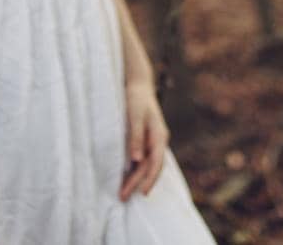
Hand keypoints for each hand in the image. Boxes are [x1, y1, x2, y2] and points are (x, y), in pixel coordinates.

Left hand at [119, 80, 168, 200]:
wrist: (137, 84)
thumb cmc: (136, 98)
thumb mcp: (135, 116)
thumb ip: (135, 137)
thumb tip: (136, 160)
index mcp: (159, 136)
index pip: (157, 163)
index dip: (150, 179)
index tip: (142, 193)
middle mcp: (157, 141)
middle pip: (149, 167)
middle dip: (137, 183)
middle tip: (122, 197)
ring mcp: (151, 141)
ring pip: (145, 165)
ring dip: (135, 178)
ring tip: (122, 192)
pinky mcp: (143, 140)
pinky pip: (141, 159)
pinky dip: (134, 170)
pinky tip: (125, 177)